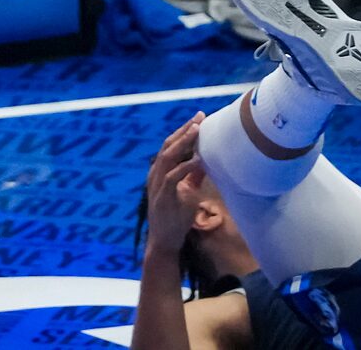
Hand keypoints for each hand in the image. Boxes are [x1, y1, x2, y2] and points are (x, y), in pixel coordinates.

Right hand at [143, 115, 207, 254]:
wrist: (165, 242)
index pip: (171, 145)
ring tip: (196, 131)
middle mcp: (155, 174)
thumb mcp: (187, 193)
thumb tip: (204, 161)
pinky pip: (172, 177)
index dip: (183, 131)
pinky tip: (197, 160)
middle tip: (199, 117)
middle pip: (168, 145)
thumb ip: (192, 177)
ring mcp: (157, 185)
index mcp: (160, 171)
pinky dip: (184, 167)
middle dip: (184, 130)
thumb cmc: (176, 218)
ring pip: (168, 157)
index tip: (198, 119)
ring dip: (183, 142)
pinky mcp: (162, 197)